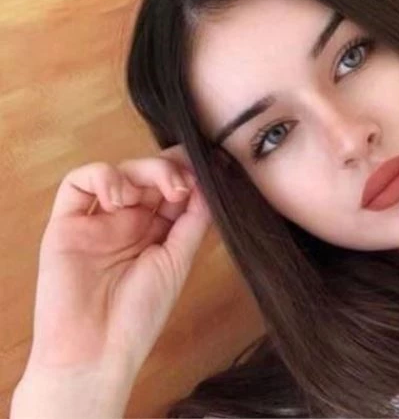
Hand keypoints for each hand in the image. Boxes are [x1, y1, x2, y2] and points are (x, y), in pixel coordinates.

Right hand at [27, 144, 210, 374]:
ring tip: (160, 193)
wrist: (95, 351)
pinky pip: (78, 183)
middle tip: (182, 185)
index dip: (187, 173)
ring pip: (119, 172)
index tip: (206, 169)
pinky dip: (102, 177)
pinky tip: (120, 198)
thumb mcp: (178, 262)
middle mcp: (127, 224)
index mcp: (157, 234)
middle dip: (169, 169)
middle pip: (148, 176)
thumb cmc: (139, 315)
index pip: (173, 190)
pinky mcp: (66, 223)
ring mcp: (98, 221)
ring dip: (143, 171)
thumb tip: (208, 184)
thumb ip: (192, 222)